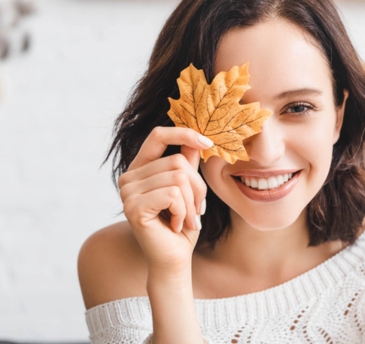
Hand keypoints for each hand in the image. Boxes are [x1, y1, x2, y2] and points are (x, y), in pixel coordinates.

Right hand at [118, 126, 212, 274]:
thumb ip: (188, 163)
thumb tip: (196, 138)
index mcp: (140, 168)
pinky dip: (183, 211)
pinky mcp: (134, 208)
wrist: (174, 259)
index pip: (158, 135)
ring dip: (191, 203)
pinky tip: (177, 225)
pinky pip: (173, 195)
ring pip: (177, 178)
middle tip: (197, 210)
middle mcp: (129, 178)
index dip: (184, 133)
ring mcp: (128, 193)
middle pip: (176, 161)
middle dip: (197, 187)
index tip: (208, 142)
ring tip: (186, 219)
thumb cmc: (182, 224)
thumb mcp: (189, 189)